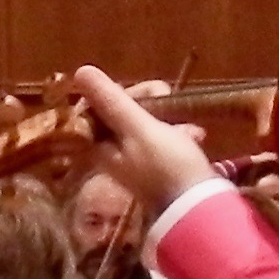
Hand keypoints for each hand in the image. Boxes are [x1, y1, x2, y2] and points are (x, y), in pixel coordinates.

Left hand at [71, 65, 218, 215]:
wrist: (197, 206)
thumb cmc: (166, 165)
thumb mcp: (139, 128)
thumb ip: (111, 100)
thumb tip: (81, 72)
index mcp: (99, 145)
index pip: (97, 106)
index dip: (121, 91)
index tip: (150, 90)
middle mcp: (111, 154)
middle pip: (119, 113)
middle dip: (147, 102)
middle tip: (168, 97)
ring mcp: (134, 162)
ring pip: (142, 124)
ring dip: (164, 115)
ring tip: (185, 118)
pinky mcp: (156, 168)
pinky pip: (160, 139)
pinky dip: (175, 132)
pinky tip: (194, 134)